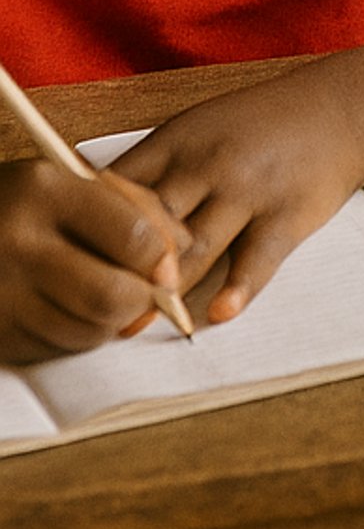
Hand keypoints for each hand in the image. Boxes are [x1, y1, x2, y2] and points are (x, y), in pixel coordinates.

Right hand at [0, 158, 187, 362]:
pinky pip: (59, 349)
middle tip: (149, 294)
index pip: (132, 237)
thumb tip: (181, 252)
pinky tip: (70, 307)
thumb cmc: (22, 201)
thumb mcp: (70, 179)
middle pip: (111, 295)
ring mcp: (3, 293)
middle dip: (143, 301)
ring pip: (89, 331)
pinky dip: (78, 335)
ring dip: (113, 321)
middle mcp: (19, 243)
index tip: (167, 266)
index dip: (162, 258)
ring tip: (106, 294)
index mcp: (46, 191)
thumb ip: (133, 206)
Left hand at [110, 77, 363, 324]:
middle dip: (121, 272)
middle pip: (150, 227)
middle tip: (94, 311)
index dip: (89, 233)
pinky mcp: (288, 215)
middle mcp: (209, 164)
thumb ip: (149, 171)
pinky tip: (219, 312)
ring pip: (195, 250)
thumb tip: (87, 217)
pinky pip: (258, 258)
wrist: (337, 109)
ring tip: (137, 326)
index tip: (70, 268)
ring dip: (164, 293)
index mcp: (177, 142)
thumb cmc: (254, 127)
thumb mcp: (194, 130)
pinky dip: (238, 288)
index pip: (117, 191)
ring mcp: (250, 190)